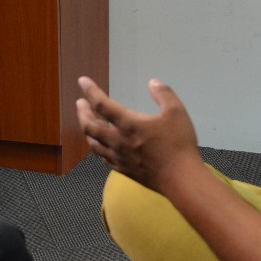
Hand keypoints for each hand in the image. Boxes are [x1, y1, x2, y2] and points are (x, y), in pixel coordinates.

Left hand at [75, 76, 204, 193]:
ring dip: (87, 130)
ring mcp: (118, 158)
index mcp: (128, 124)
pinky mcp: (123, 170)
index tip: (82, 81)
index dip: (90, 91)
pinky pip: (103, 158)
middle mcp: (117, 141)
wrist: (180, 179)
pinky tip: (100, 146)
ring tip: (87, 122)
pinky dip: (97, 148)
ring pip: (93, 143)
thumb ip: (164, 94)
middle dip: (82, 112)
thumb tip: (153, 82)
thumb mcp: (176, 112)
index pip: (102, 105)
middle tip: (80, 103)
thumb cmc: (178, 144)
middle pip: (90, 126)